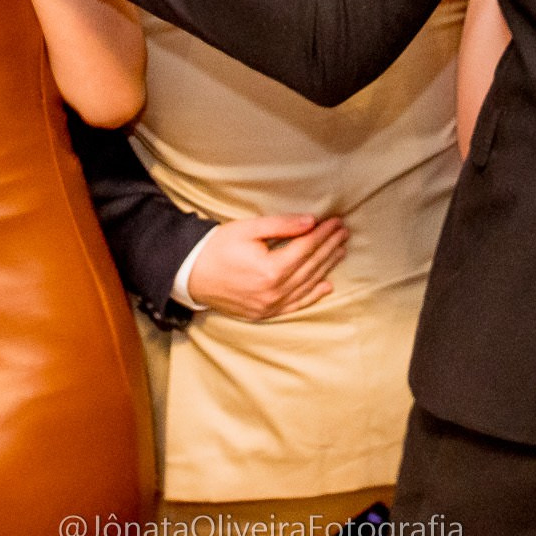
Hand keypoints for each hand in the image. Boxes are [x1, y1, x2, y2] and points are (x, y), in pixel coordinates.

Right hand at [187, 215, 349, 320]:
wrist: (191, 275)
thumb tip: (310, 222)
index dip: (323, 234)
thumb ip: (281, 226)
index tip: (336, 221)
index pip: (306, 248)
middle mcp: (274, 291)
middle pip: (310, 266)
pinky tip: (326, 286)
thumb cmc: (217, 248)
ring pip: (307, 285)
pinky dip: (312, 295)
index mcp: (270, 269)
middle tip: (344, 232)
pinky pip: (295, 305)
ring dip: (326, 267)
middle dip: (329, 247)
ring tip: (340, 251)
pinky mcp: (264, 313)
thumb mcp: (247, 229)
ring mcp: (270, 306)